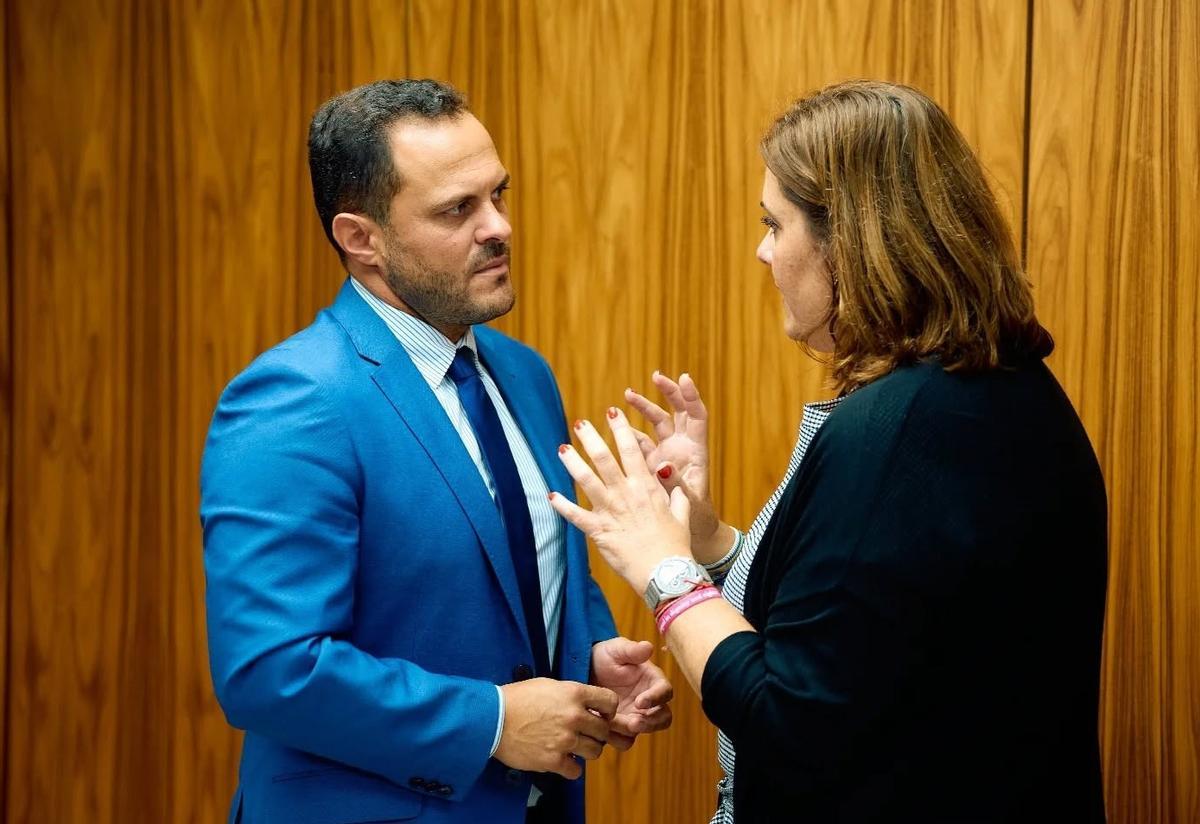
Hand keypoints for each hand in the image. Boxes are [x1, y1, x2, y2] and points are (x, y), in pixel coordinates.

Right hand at [494, 678, 617, 779]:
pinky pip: (576, 771)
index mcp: (574, 693)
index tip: (600, 714)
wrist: (493, 718)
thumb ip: (572, 695)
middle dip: (597, 732)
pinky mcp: (553, 760)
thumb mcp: (549, 685)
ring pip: (595, 751)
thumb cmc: (517, 699)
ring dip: (586, 750)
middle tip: (585, 733)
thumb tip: (588, 706)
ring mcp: (564, 740)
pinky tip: (561, 759)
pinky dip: (571, 767)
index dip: (607, 710)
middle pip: (604, 730)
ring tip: (573, 746)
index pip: (610, 702)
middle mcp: (573, 716)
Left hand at [549, 410, 691, 590]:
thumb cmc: (675, 545)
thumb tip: (671, 474)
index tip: (613, 412)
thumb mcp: (682, 513)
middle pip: (604, 459)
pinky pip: (576, 516)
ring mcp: (611, 511)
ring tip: (562, 449)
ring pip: (586, 480)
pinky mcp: (599, 531)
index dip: (621, 429)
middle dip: (591, 438)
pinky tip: (551, 496)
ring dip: (572, 463)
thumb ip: (675, 491)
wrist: (665, 572)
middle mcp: (626, 494)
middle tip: (580, 424)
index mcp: (647, 486)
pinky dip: (562, 506)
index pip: (632, 450)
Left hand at [591, 637, 673, 749]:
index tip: (640, 702)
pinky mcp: (622, 728)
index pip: (665, 692)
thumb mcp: (615, 650)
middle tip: (633, 723)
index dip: (656, 698)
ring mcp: (636, 716)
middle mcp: (650, 701)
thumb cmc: (604, 656)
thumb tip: (648, 647)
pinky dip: (617, 738)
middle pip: (663, 718)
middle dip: (650, 723)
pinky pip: (625, 739)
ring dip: (632, 731)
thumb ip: (631, 650)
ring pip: (645, 731)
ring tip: (612, 725)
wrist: (584, 671)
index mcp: (653, 681)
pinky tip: (602, 729)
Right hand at [625, 373, 720, 549]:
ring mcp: (667, 453)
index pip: (697, 416)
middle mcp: (682, 447)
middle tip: (656, 377)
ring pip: (657, 423)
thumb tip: (663, 466)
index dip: (691, 396)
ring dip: (644, 408)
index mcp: (695, 452)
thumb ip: (675, 484)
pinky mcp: (652, 463)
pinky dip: (630, 432)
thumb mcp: (688, 503)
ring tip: (627, 395)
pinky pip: (641, 441)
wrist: (691, 531)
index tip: (683, 378)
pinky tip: (615, 426)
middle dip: (667, 393)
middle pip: (677, 412)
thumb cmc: (697, 518)